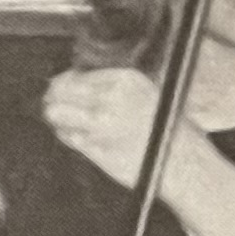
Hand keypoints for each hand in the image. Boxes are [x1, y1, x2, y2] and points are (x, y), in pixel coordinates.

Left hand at [40, 65, 166, 189]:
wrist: (182, 160)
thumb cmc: (161, 127)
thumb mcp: (140, 93)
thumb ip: (106, 87)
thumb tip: (64, 83)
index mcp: (124, 80)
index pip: (75, 76)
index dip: (62, 84)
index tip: (57, 91)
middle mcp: (111, 97)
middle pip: (60, 92)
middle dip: (53, 100)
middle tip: (52, 107)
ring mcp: (101, 123)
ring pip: (58, 114)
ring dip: (58, 119)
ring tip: (70, 125)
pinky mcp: (96, 146)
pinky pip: (68, 137)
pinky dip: (69, 137)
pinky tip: (86, 140)